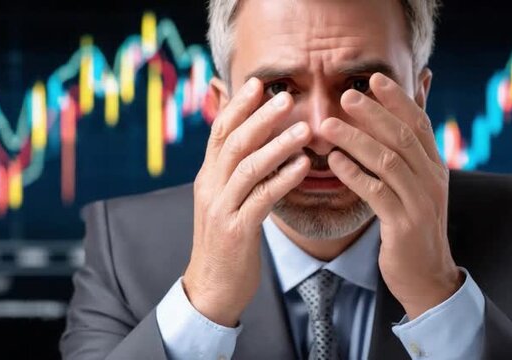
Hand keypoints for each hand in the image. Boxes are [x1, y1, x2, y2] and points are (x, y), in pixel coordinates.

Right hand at [183, 78, 311, 326]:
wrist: (211, 288)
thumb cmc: (228, 242)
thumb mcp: (226, 201)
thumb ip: (238, 172)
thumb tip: (258, 142)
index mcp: (207, 177)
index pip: (219, 133)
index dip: (238, 106)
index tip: (259, 83)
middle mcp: (209, 188)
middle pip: (233, 143)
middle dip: (260, 117)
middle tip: (286, 96)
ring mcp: (220, 209)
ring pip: (247, 167)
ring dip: (277, 145)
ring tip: (304, 128)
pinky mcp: (235, 232)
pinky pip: (261, 199)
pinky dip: (282, 179)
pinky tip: (303, 166)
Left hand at [319, 73, 462, 319]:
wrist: (427, 275)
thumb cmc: (414, 223)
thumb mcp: (418, 183)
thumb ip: (411, 147)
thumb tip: (414, 101)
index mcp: (434, 166)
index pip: (419, 122)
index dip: (398, 98)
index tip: (374, 77)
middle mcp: (431, 179)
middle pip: (403, 137)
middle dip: (374, 113)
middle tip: (346, 95)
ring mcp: (420, 202)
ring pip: (388, 162)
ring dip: (357, 140)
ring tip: (328, 125)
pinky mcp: (404, 225)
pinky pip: (377, 193)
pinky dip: (354, 174)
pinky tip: (334, 162)